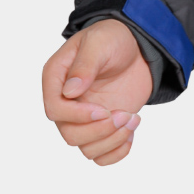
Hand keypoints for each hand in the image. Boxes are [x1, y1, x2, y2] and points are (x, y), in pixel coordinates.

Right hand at [41, 19, 152, 165]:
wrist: (138, 46)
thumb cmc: (114, 37)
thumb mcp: (100, 42)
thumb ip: (85, 65)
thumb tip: (69, 91)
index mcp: (57, 79)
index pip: (55, 110)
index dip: (77, 116)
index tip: (103, 110)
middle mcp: (66, 102)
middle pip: (70, 135)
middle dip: (99, 130)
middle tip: (125, 115)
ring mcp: (83, 117)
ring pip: (86, 148)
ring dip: (112, 140)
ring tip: (133, 119)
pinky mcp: (101, 127)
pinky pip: (101, 155)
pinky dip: (116, 152)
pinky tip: (131, 135)